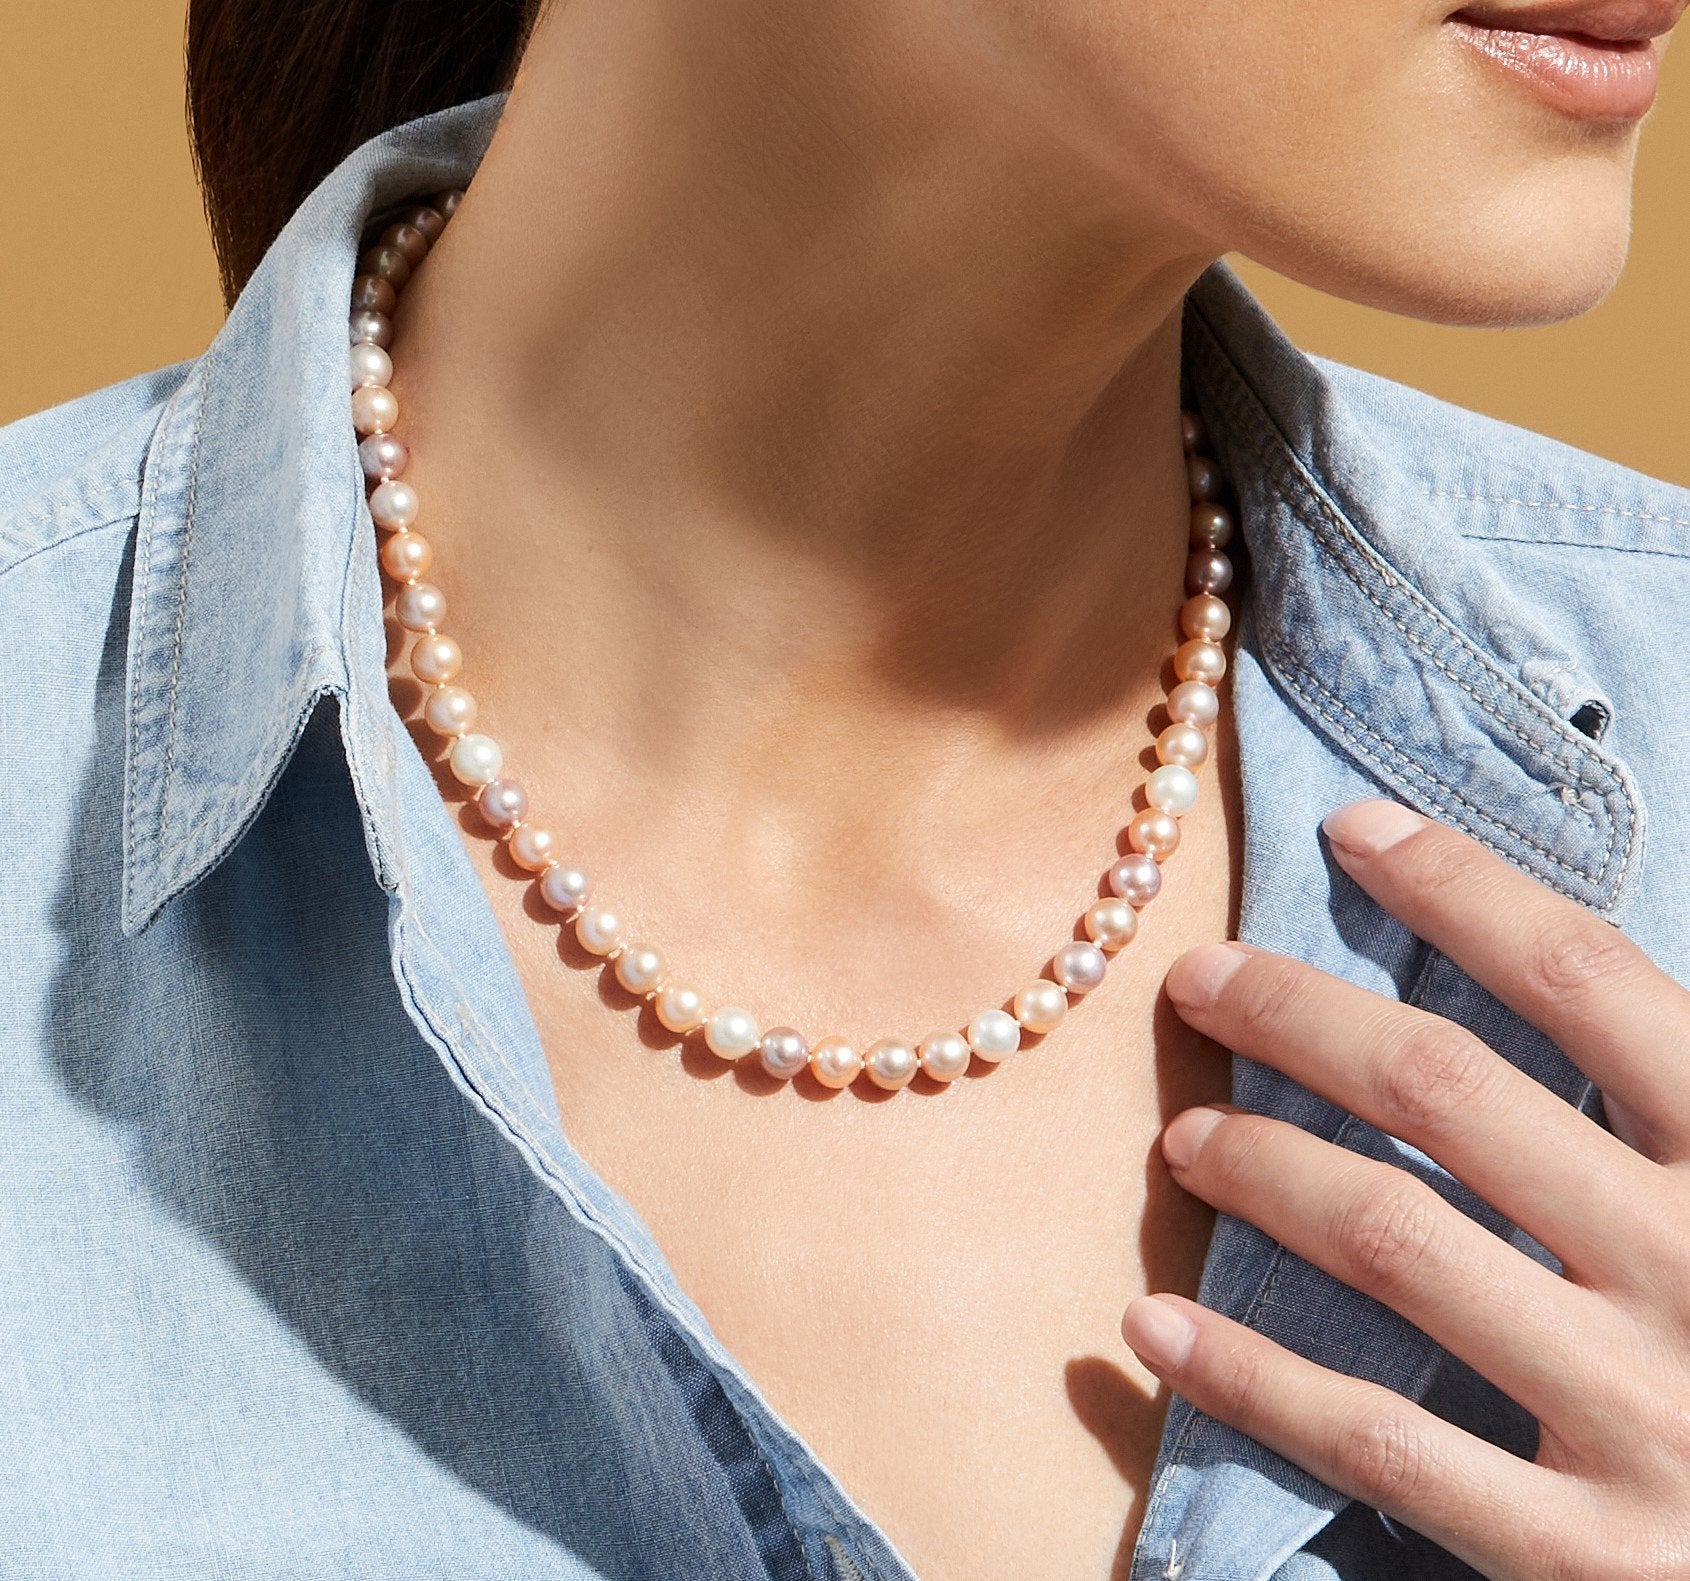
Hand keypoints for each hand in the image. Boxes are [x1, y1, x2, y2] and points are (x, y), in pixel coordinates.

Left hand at [1122, 797, 1689, 1580]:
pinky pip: (1380, 1446)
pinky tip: (1153, 1324)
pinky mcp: (1591, 1558)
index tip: (1349, 832)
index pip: (1587, 979)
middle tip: (1197, 983)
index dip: (1461, 886)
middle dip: (1298, 1013)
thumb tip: (1541, 961)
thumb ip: (1666, 1092)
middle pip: (1446, 1088)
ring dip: (1262, 1168)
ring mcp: (1646, 1418)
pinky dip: (1251, 1376)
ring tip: (1187, 1139)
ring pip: (1393, 1241)